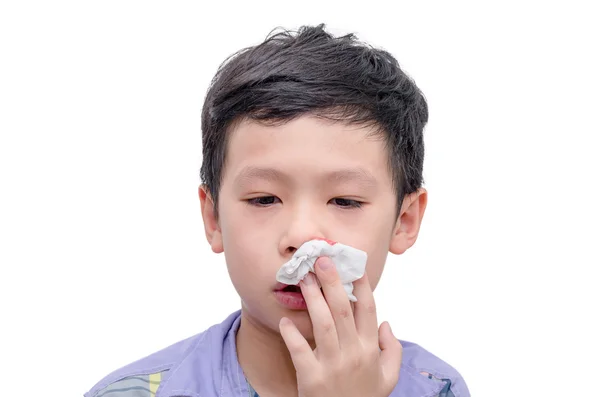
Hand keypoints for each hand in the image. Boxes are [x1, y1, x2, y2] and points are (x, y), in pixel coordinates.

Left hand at [279, 256, 402, 396]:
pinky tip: (285, 321)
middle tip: (321, 260)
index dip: (361, 285)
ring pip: (323, 324)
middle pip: (343, 310)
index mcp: (370, 349)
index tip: (353, 265)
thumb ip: (392, 350)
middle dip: (333, 282)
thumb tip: (386, 324)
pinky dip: (292, 335)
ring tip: (303, 278)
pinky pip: (300, 352)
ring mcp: (332, 366)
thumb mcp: (388, 378)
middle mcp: (354, 354)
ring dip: (313, 299)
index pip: (368, 309)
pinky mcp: (312, 379)